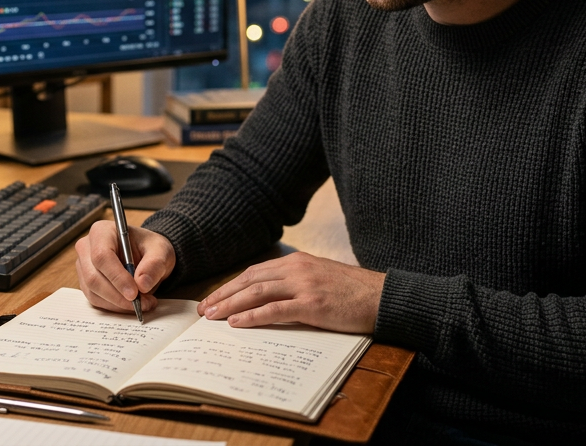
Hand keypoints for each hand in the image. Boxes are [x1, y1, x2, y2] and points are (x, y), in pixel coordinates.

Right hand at [75, 220, 175, 314]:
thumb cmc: (150, 248)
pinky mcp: (86, 283)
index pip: (102, 256)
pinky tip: (131, 304)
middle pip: (94, 277)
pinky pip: (95, 300)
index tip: (134, 293)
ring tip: (143, 303)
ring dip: (118, 303)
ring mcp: (83, 266)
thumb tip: (142, 284)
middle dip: (118, 295)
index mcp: (102, 231)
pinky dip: (114, 306)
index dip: (117, 277)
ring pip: (94, 292)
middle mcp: (87, 248)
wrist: (146, 256)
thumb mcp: (160, 251)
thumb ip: (154, 264)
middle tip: (142, 303)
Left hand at [198, 252, 384, 333]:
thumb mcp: (319, 278)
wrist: (382, 296)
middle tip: (204, 309)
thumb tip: (269, 299)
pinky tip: (238, 323)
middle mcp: (296, 269)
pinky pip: (275, 310)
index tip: (214, 297)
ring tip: (213, 317)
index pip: (255, 272)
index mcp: (297, 261)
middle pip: (250, 280)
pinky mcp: (312, 304)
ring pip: (257, 293)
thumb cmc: (352, 292)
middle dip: (224, 295)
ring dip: (231, 305)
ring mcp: (304, 285)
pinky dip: (253, 316)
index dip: (231, 285)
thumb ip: (295, 283)